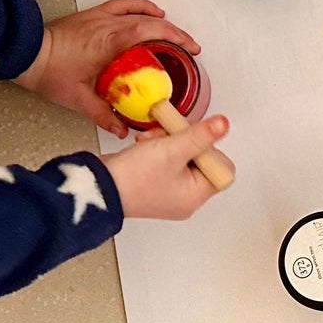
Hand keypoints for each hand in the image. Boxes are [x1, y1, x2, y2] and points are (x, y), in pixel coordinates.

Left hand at [15, 0, 200, 136]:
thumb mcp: (78, 100)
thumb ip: (103, 115)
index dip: (176, 38)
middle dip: (176, 34)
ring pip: (141, 13)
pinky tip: (151, 12)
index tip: (190, 49)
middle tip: (188, 48)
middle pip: (152, 23)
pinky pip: (124, 4)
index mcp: (111, 43)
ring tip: (175, 35)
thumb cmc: (49, 72)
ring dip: (162, 21)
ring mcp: (103, 17)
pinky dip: (141, 6)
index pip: (152, 32)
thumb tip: (121, 129)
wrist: (26, 53)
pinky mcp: (95, 15)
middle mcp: (110, 26)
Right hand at [101, 115, 231, 219]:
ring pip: (182, 155)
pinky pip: (166, 159)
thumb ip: (201, 135)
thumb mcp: (173, 149)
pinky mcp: (153, 182)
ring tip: (152, 139)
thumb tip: (224, 125)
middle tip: (170, 135)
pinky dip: (158, 147)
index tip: (194, 139)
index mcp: (195, 196)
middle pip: (202, 159)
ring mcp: (168, 191)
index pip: (221, 169)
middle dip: (185, 141)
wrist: (98, 187)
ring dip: (169, 141)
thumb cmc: (133, 177)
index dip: (210, 149)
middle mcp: (184, 197)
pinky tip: (144, 144)